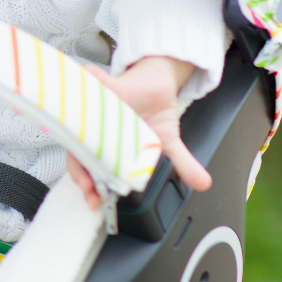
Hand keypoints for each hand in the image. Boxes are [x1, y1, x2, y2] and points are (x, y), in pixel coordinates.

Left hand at [67, 56, 212, 209]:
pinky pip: (91, 82)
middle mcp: (97, 129)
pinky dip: (91, 82)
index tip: (95, 200)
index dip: (89, 185)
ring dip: (78, 129)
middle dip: (80, 171)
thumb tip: (203, 183)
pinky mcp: (103, 85)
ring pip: (79, 118)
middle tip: (89, 185)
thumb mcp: (169, 143)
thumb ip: (182, 165)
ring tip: (85, 147)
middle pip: (78, 150)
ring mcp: (96, 108)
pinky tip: (92, 88)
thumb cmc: (153, 112)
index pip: (90, 169)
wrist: (157, 82)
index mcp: (107, 146)